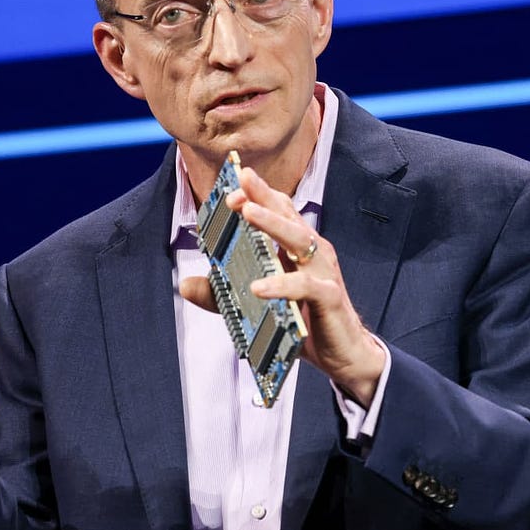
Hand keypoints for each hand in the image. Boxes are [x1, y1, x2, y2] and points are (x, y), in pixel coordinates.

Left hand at [179, 166, 384, 405]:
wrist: (344, 353)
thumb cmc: (305, 321)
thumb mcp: (258, 304)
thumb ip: (224, 294)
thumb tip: (186, 285)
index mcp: (297, 248)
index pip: (279, 211)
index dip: (259, 193)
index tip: (234, 176)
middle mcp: (313, 253)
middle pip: (288, 215)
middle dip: (263, 197)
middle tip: (239, 185)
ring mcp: (323, 272)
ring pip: (299, 239)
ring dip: (272, 224)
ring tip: (247, 213)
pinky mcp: (329, 297)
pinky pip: (304, 286)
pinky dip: (281, 285)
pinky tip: (259, 287)